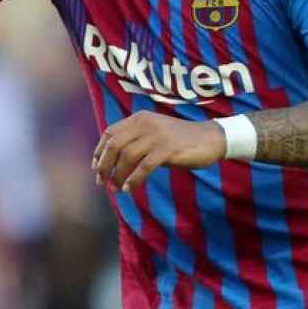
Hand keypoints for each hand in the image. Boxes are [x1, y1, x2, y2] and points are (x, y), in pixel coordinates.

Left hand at [92, 111, 226, 193]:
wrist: (212, 139)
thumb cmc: (181, 140)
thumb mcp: (155, 134)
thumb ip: (136, 141)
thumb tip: (112, 162)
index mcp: (139, 119)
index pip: (109, 133)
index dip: (99, 152)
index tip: (95, 168)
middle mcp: (145, 124)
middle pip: (114, 145)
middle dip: (104, 166)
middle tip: (102, 182)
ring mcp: (156, 136)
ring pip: (126, 157)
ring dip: (117, 175)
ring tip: (116, 189)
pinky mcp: (167, 149)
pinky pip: (143, 167)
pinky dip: (133, 180)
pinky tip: (129, 189)